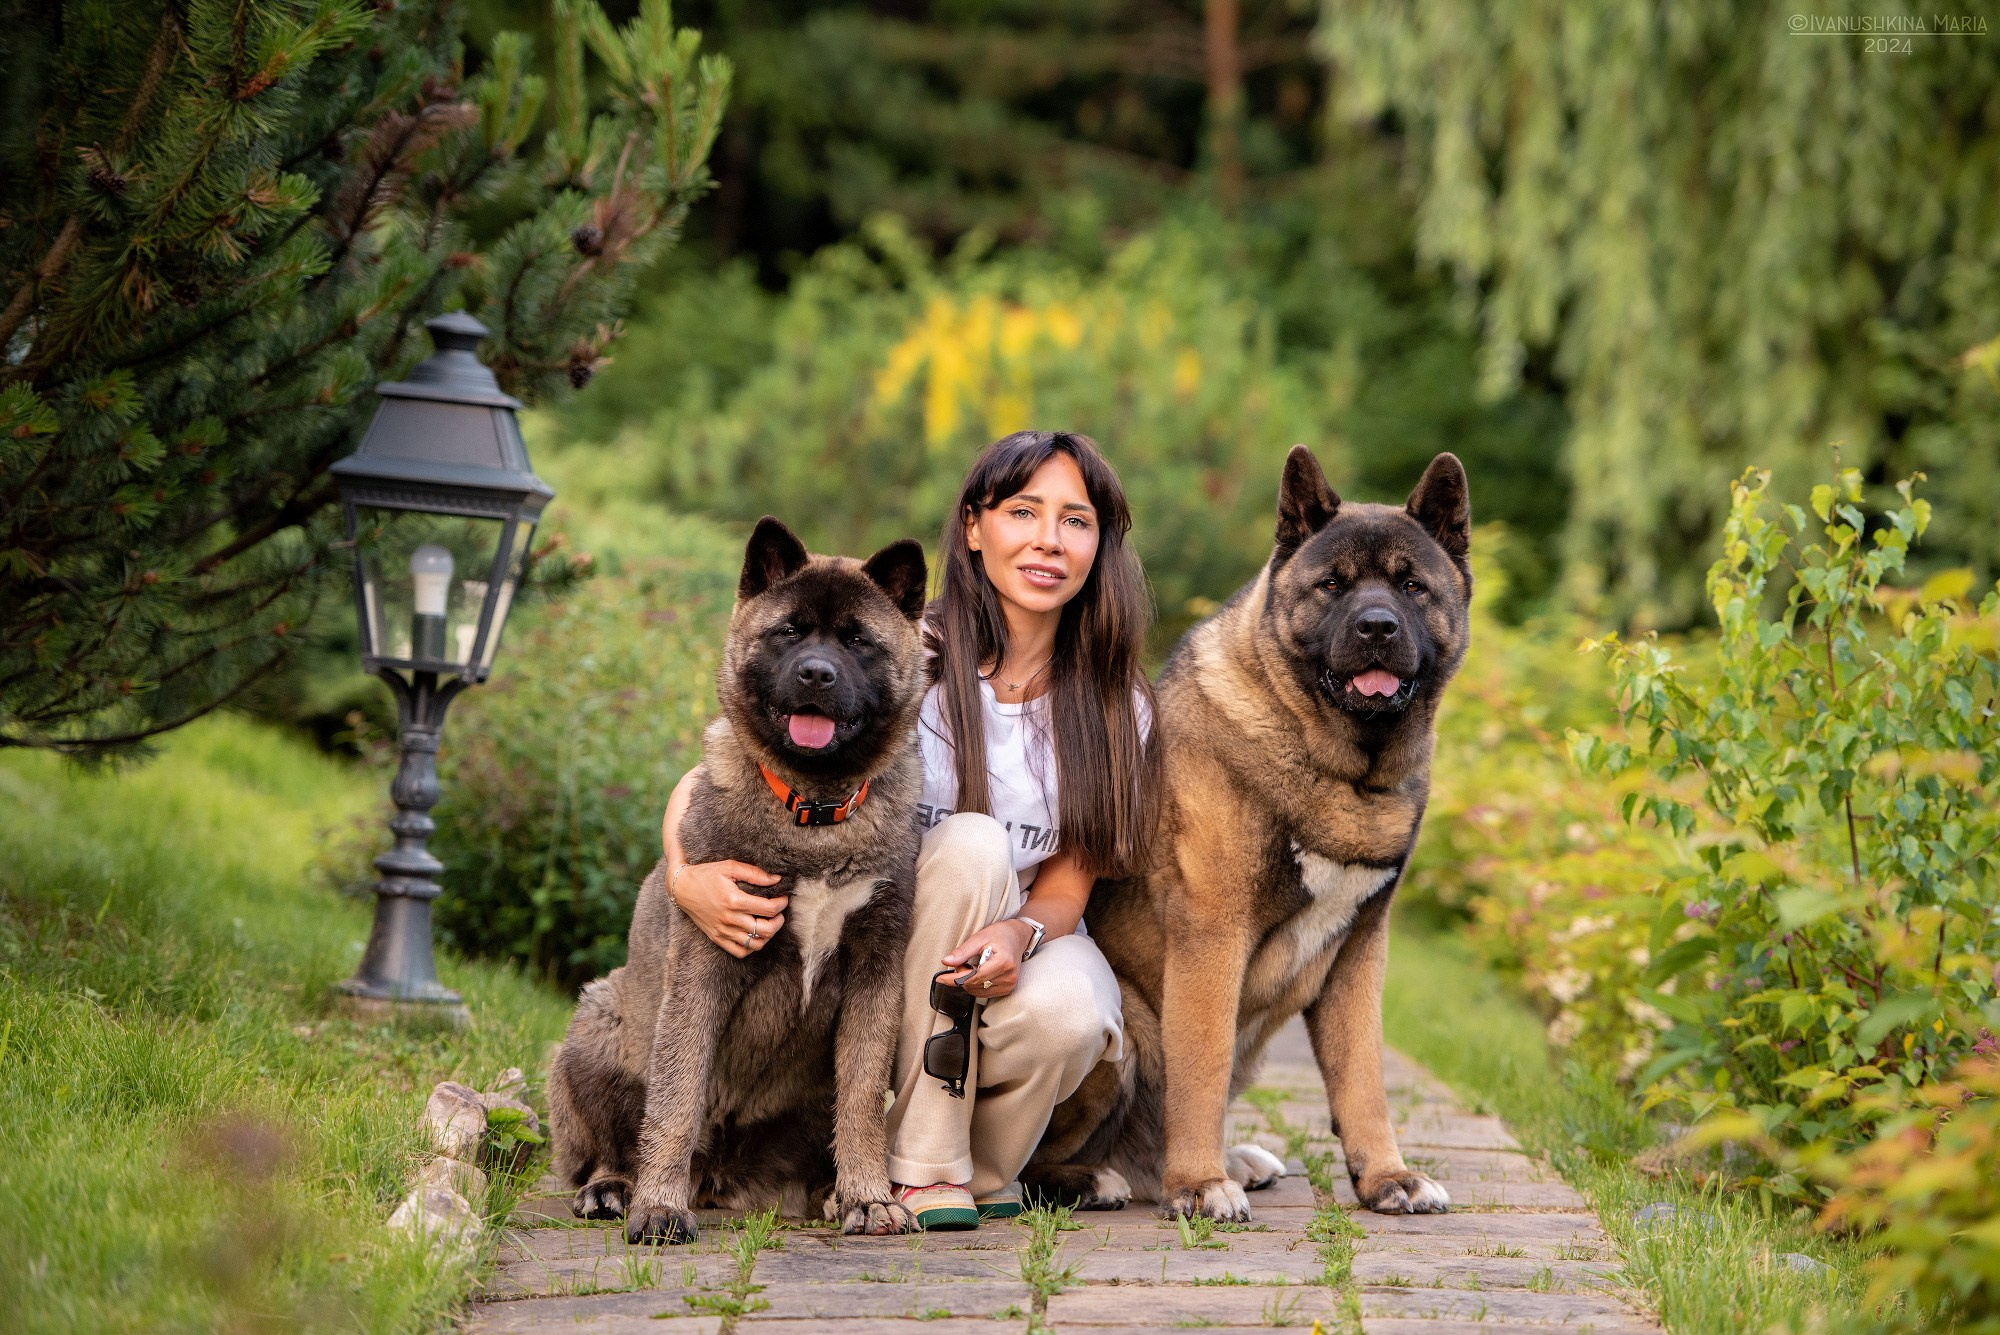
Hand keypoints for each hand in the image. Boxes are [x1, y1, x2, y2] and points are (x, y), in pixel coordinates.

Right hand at [671, 859, 785, 958]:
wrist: (681, 888)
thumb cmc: (706, 874)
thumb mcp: (730, 867)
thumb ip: (755, 873)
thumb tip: (776, 879)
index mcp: (734, 900)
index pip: (768, 908)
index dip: (781, 903)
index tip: (783, 897)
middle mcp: (729, 919)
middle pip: (766, 929)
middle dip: (779, 921)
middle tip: (779, 912)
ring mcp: (723, 931)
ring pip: (755, 944)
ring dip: (768, 935)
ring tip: (769, 923)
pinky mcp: (717, 938)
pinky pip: (740, 952)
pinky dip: (752, 947)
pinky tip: (755, 935)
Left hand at [942, 919, 1034, 997]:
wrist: (1017, 937)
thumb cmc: (999, 934)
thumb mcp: (979, 937)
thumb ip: (963, 952)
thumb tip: (946, 962)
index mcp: (1003, 962)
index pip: (974, 977)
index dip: (955, 978)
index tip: (940, 978)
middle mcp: (1008, 976)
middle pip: (974, 985)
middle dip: (961, 977)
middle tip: (961, 962)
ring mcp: (1009, 984)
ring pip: (978, 991)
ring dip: (968, 981)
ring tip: (972, 965)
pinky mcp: (1007, 989)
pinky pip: (984, 992)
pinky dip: (976, 984)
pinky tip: (978, 972)